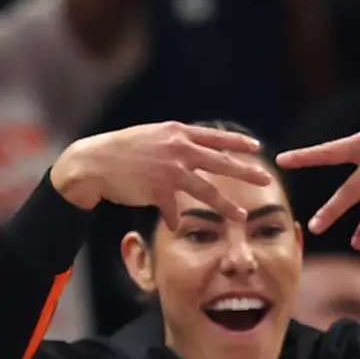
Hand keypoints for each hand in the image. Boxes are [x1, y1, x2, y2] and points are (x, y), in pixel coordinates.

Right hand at [49, 119, 278, 211]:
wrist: (93, 163)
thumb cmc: (119, 150)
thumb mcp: (150, 136)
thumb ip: (172, 142)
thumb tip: (190, 149)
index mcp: (177, 133)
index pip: (214, 137)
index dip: (236, 142)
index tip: (256, 147)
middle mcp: (177, 149)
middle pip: (220, 163)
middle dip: (245, 172)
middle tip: (266, 180)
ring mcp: (169, 171)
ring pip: (206, 191)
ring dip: (225, 206)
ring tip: (241, 217)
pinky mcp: (158, 191)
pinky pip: (173, 210)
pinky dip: (173, 218)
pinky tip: (174, 225)